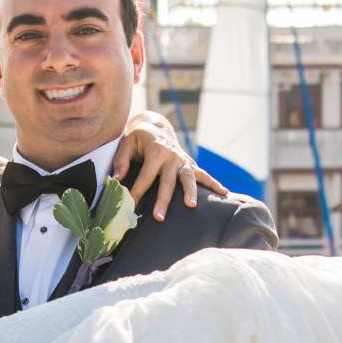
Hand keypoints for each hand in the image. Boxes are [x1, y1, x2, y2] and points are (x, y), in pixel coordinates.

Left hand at [111, 111, 227, 221]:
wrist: (156, 126)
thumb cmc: (138, 137)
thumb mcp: (127, 143)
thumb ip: (121, 160)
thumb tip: (116, 179)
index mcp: (155, 151)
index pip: (145, 176)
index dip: (137, 192)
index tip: (131, 206)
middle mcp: (171, 156)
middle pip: (168, 181)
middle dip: (163, 200)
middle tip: (159, 217)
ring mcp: (183, 160)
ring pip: (188, 178)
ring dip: (190, 192)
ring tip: (191, 205)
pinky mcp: (190, 164)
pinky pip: (203, 174)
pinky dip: (214, 183)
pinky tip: (224, 193)